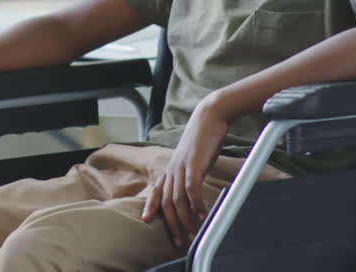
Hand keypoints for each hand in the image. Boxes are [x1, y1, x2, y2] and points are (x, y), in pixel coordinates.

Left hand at [141, 94, 229, 249]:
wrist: (210, 116)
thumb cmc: (204, 137)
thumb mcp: (194, 158)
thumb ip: (192, 172)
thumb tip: (195, 187)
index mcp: (171, 167)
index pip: (157, 190)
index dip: (150, 205)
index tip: (145, 220)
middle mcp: (172, 168)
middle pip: (167, 202)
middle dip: (172, 224)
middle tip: (180, 241)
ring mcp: (182, 166)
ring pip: (178, 200)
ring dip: (185, 220)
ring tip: (193, 235)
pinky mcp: (194, 164)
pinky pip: (192, 189)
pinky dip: (196, 205)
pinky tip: (203, 216)